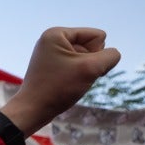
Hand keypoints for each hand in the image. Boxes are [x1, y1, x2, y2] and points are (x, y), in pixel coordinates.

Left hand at [1, 28, 121, 136]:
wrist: (32, 111)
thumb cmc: (58, 88)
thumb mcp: (90, 69)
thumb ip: (110, 56)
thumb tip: (112, 54)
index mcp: (57, 33)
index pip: (98, 36)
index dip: (96, 55)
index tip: (76, 68)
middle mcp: (52, 39)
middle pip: (92, 45)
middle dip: (89, 63)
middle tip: (72, 77)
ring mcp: (52, 52)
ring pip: (86, 57)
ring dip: (84, 71)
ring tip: (68, 82)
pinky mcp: (52, 65)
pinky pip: (77, 66)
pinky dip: (77, 76)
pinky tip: (66, 85)